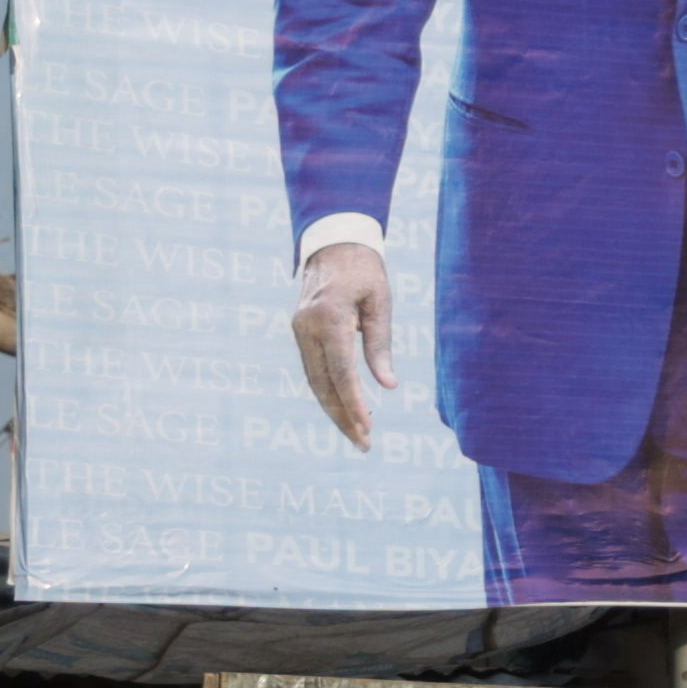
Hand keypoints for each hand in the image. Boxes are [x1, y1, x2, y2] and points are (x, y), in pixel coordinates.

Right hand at [291, 239, 395, 447]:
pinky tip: (344, 410)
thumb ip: (381, 345)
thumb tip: (388, 385)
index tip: (367, 427)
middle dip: (343, 417)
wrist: (333, 243)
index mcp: (329, 318)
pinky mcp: (299, 332)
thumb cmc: (365, 270)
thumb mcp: (381, 302)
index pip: (341, 371)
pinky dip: (328, 392)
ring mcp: (298, 330)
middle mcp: (307, 327)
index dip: (354, 402)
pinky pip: (313, 370)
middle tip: (364, 444)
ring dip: (334, 410)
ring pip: (314, 381)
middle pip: (323, 384)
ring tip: (357, 435)